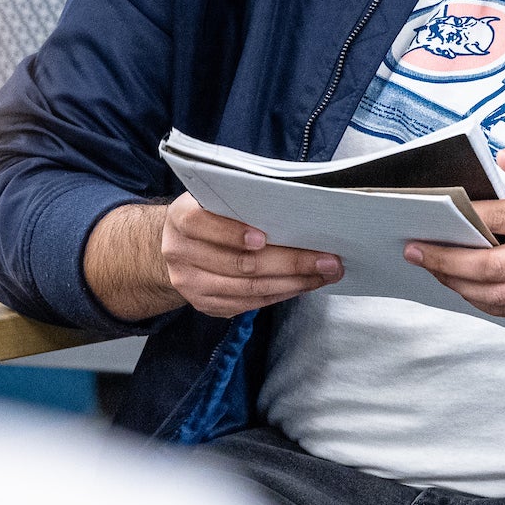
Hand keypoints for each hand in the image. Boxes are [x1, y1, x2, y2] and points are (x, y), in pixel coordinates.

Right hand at [157, 192, 342, 317]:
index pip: (201, 224)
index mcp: (182, 218)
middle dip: (290, 262)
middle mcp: (181, 253)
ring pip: (248, 288)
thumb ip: (239, 203)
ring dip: (293, 283)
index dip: (232, 233)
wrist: (176, 246)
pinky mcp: (205, 305)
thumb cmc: (208, 215)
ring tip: (324, 274)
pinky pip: (248, 304)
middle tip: (327, 260)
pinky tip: (302, 285)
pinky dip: (280, 294)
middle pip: (238, 263)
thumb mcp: (213, 199)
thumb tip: (294, 210)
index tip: (263, 237)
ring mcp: (191, 284)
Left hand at [405, 142, 504, 319]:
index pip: (501, 221)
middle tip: (413, 251)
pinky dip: (480, 301)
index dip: (463, 221)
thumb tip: (503, 157)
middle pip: (490, 268)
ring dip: (457, 285)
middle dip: (446, 261)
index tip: (430, 218)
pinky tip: (461, 285)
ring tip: (431, 268)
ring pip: (495, 296)